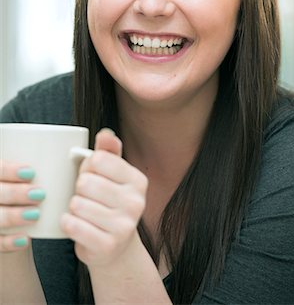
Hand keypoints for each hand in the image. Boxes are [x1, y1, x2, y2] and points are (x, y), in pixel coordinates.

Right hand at [0, 160, 44, 251]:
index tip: (31, 172)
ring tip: (36, 214)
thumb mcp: (28, 175)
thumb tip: (75, 154)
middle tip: (40, 194)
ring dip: (14, 216)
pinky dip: (9, 242)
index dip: (8, 170)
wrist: (14, 222)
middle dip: (16, 193)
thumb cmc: (26, 190)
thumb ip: (42, 165)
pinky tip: (25, 239)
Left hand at [61, 128, 147, 267]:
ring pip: (77, 204)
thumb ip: (107, 152)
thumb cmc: (109, 202)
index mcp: (138, 180)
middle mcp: (136, 202)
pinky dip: (68, 223)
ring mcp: (124, 226)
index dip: (87, 167)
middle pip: (85, 182)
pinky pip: (73, 226)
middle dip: (79, 189)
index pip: (98, 160)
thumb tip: (106, 134)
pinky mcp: (107, 246)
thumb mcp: (111, 175)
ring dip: (73, 208)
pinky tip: (77, 224)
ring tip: (84, 213)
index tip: (93, 177)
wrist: (115, 246)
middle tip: (88, 197)